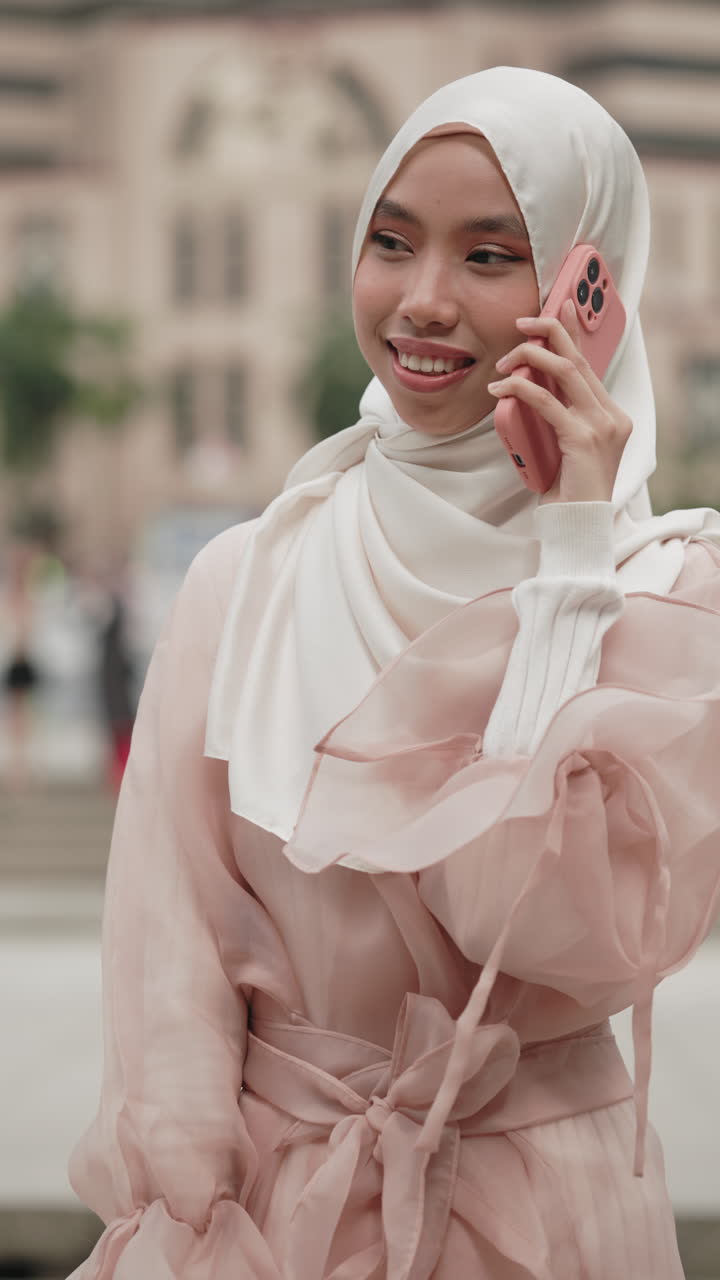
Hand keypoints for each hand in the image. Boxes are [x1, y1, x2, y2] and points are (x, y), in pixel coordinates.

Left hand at [488, 298, 631, 503]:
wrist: (577, 522)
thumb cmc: (567, 487)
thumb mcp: (563, 443)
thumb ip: (557, 415)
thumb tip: (528, 385)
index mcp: (611, 414)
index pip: (589, 363)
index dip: (573, 332)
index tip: (559, 305)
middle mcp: (611, 415)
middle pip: (579, 359)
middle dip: (550, 333)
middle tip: (522, 321)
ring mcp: (601, 426)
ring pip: (565, 372)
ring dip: (531, 358)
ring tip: (504, 362)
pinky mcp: (582, 439)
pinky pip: (547, 402)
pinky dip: (521, 389)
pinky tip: (502, 388)